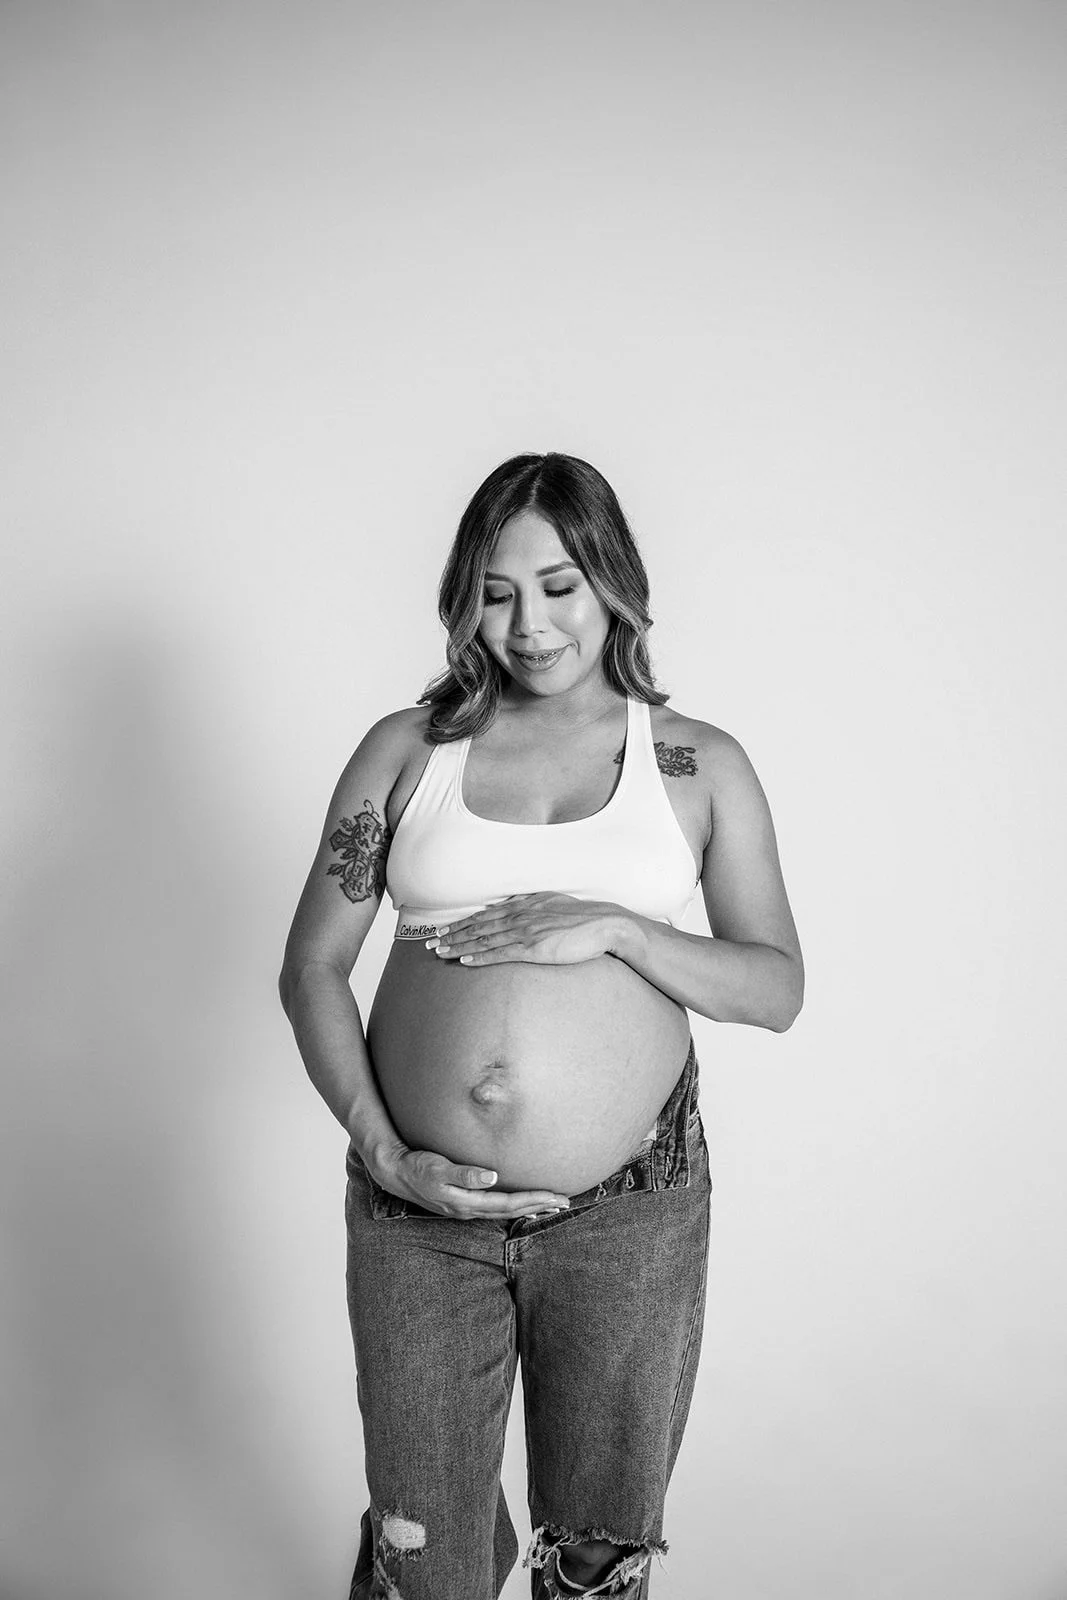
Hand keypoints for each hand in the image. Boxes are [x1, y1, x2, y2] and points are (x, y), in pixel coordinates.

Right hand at [372, 1144, 571, 1220]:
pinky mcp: (463, 1203)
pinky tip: (520, 1204)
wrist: (395, 1173)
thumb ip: (464, 1174)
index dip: (533, 1199)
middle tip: (564, 1202)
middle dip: (538, 1206)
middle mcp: (469, 1210)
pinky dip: (513, 1207)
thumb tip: (491, 1176)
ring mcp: (466, 1208)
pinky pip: (496, 1208)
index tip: (555, 1196)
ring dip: (529, 1208)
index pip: (508, 1203)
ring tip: (549, 1205)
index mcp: (467, 1202)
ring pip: (505, 1212)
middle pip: (512, 1211)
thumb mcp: (438, 1168)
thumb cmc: (417, 1167)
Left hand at [428, 892, 622, 967]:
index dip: (460, 923)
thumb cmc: (582, 917)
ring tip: (438, 953)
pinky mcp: (534, 948)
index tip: (442, 930)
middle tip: (428, 944)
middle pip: (477, 926)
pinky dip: (480, 956)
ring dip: (458, 946)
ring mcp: (526, 931)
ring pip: (483, 939)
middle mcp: (520, 915)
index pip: (484, 915)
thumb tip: (514, 904)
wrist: (605, 924)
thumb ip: (531, 903)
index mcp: (524, 905)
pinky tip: (464, 960)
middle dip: (450, 935)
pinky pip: (501, 953)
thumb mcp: (552, 902)